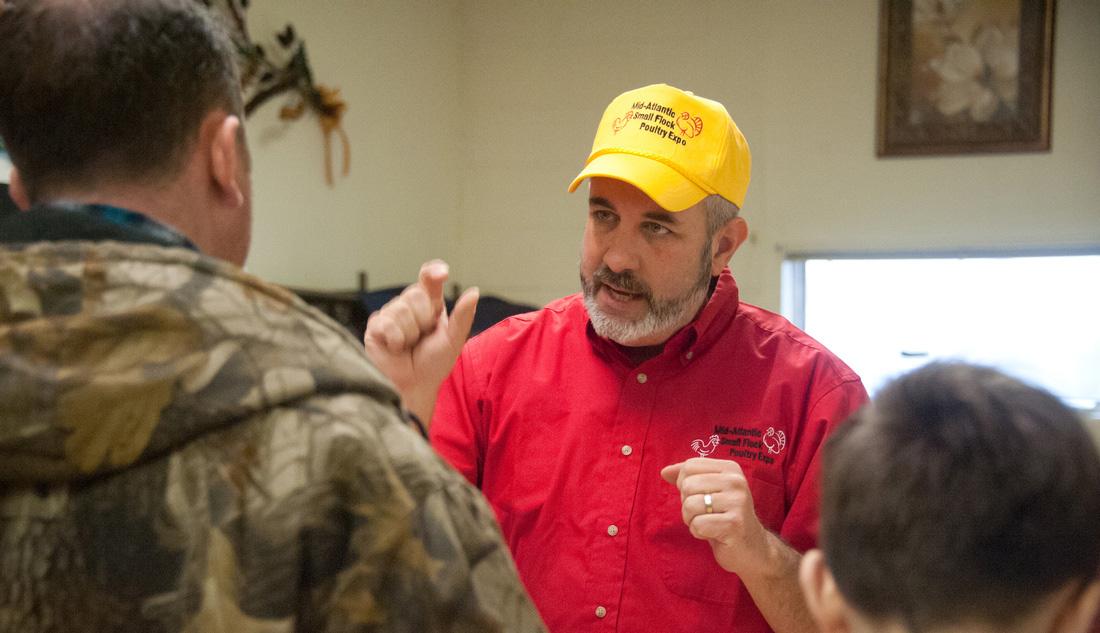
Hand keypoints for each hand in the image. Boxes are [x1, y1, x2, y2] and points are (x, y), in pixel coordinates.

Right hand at [363, 260, 477, 422]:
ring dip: (410, 333)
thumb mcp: (454, 339)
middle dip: (424, 319)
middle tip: (423, 336)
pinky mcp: (374, 327)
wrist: (418, 384)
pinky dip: (397, 339)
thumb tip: (473, 291)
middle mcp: (408, 304)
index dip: (432, 272)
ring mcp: (389, 314)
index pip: (429, 278)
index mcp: (429, 303)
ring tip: (410, 345)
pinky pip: (386, 323)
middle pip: (416, 294)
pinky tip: (397, 348)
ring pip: (401, 310)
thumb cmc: (436, 362)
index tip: (442, 274)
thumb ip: (462, 316)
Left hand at [660, 457, 770, 575]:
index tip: (700, 496)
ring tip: (708, 523)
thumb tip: (664, 472)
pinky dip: (698, 532)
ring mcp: (737, 502)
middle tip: (705, 513)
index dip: (684, 484)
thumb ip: (687, 478)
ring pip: (689, 505)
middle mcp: (736, 481)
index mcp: (730, 468)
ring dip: (691, 520)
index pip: (690, 466)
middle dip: (687, 504)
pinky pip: (697, 524)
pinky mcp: (734, 524)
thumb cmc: (724, 517)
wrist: (751, 548)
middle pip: (687, 485)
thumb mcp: (708, 491)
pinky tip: (713, 534)